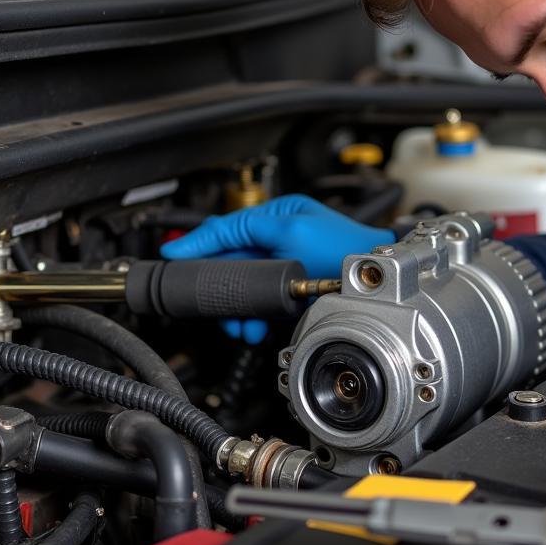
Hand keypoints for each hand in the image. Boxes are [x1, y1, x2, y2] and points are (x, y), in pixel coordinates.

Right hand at [160, 195, 393, 342]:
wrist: (371, 282)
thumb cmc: (343, 251)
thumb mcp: (290, 231)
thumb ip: (245, 231)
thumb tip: (205, 238)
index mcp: (277, 216)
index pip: (226, 228)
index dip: (197, 243)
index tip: (174, 258)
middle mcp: (277, 239)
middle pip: (230, 263)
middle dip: (219, 288)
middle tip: (211, 305)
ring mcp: (282, 266)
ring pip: (242, 287)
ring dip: (235, 309)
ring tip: (239, 325)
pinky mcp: (288, 291)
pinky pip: (259, 304)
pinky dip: (253, 317)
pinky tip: (253, 328)